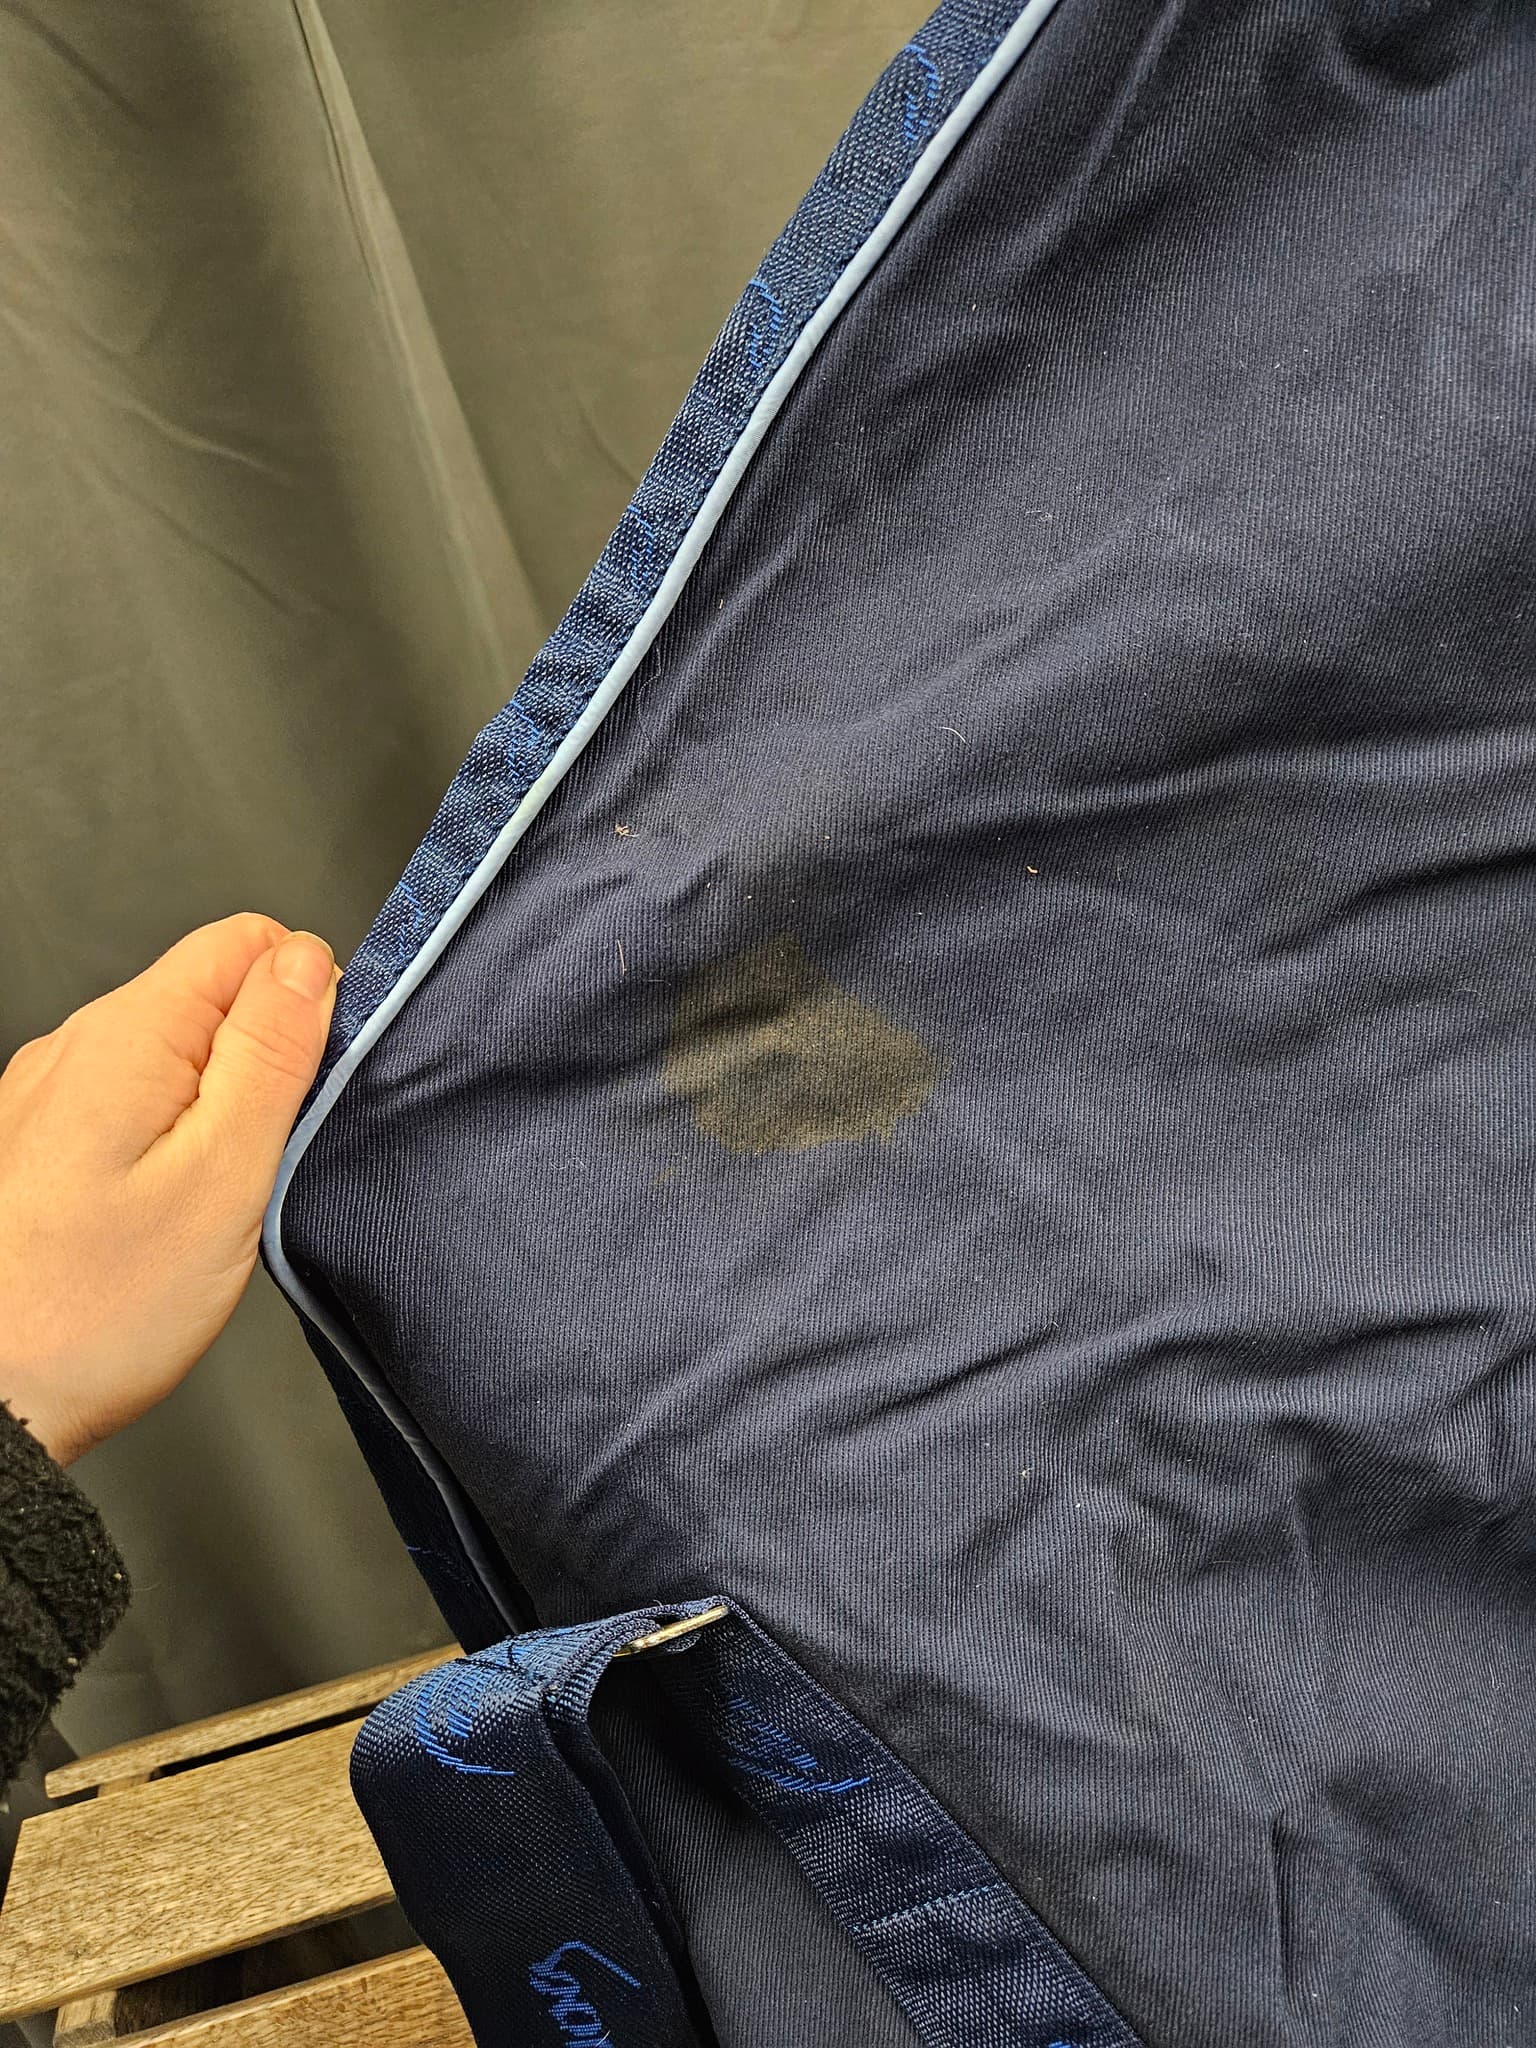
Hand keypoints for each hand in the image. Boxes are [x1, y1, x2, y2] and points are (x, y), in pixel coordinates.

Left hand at [0, 916, 337, 1464]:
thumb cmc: (94, 1310)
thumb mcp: (223, 1176)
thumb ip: (272, 1056)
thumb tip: (309, 963)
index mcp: (129, 1035)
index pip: (249, 941)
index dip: (306, 1000)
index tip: (308, 1085)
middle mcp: (77, 1047)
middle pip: (214, 997)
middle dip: (264, 1064)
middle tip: (257, 1165)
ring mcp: (50, 1095)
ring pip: (177, 1056)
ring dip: (217, 1112)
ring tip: (208, 1203)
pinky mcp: (40, 1143)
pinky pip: (134, 1108)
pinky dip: (170, 1147)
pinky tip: (162, 1220)